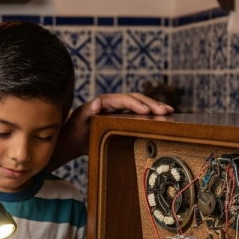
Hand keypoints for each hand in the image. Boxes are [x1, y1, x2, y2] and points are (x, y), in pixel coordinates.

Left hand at [50, 92, 173, 167]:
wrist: (69, 139)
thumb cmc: (72, 131)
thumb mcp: (77, 121)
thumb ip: (86, 111)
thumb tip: (98, 102)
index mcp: (103, 102)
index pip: (124, 100)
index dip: (137, 104)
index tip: (148, 111)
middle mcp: (112, 104)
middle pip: (136, 100)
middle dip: (151, 104)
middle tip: (166, 111)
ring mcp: (117, 111)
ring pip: (139, 105)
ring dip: (154, 108)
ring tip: (169, 112)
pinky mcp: (120, 119)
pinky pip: (137, 115)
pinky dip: (150, 116)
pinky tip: (162, 119)